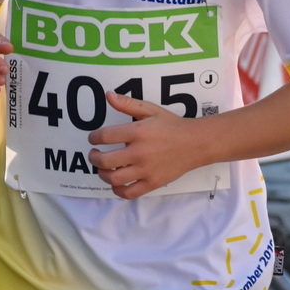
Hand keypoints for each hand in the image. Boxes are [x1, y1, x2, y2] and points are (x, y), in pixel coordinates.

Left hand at [89, 93, 206, 197]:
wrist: (196, 143)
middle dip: (94, 158)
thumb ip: (128, 104)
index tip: (94, 139)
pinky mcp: (153, 182)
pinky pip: (129, 193)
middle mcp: (140, 152)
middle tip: (94, 154)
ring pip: (114, 178)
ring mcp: (146, 170)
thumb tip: (108, 95)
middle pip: (105, 160)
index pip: (105, 136)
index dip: (94, 137)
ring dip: (102, 174)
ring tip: (103, 169)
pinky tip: (116, 183)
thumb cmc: (172, 126)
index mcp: (138, 132)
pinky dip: (118, 191)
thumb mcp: (151, 110)